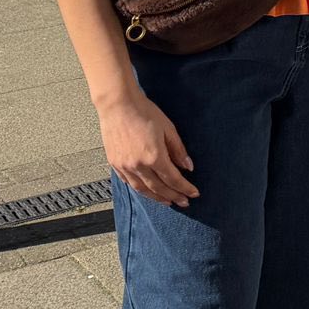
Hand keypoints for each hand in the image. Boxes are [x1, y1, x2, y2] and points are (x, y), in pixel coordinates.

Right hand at [98, 88, 198, 207]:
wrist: (118, 105)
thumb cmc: (145, 113)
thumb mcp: (168, 129)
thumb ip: (178, 150)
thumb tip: (188, 167)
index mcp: (154, 156)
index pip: (173, 179)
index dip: (185, 188)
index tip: (194, 193)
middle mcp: (138, 165)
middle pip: (158, 188)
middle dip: (173, 196)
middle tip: (184, 202)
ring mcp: (124, 166)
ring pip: (142, 189)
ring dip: (157, 197)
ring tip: (168, 201)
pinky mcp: (115, 164)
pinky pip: (129, 183)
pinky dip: (140, 190)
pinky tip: (148, 191)